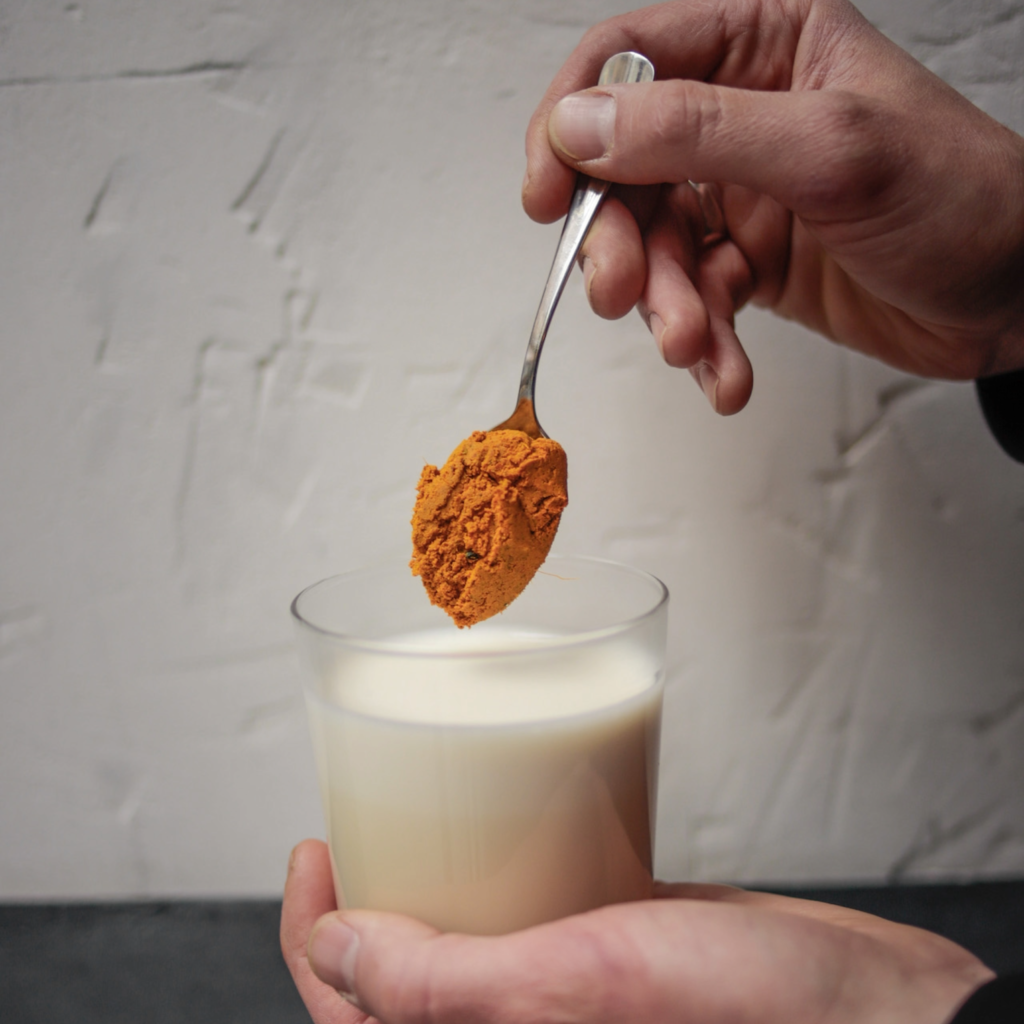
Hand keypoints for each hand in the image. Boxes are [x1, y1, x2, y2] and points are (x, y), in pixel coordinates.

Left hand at [282, 839, 992, 1023]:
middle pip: (394, 985)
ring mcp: (559, 996)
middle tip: (342, 833)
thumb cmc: (745, 1013)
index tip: (313, 856)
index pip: (354, 1021)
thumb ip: (444, 986)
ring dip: (413, 892)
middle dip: (352, 914)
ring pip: (451, 951)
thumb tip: (332, 953)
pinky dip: (485, 878)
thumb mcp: (577, 991)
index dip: (309, 945)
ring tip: (397, 822)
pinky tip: (482, 828)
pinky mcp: (599, 950)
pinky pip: (515, 919)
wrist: (860, 1001)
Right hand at [523, 0, 1023, 413]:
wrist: (1020, 299)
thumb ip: (699, 131)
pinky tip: (725, 372)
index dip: (571, 125)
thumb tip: (584, 126)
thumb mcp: (830, 151)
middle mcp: (741, 112)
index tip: (549, 195)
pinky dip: (702, 341)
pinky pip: (692, 297)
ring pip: (655, 246)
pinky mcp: (748, 259)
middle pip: (625, 170)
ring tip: (696, 347)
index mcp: (763, 43)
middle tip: (626, 294)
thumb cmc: (964, 199)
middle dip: (622, 242)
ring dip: (666, 308)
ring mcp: (742, 190)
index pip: (627, 62)